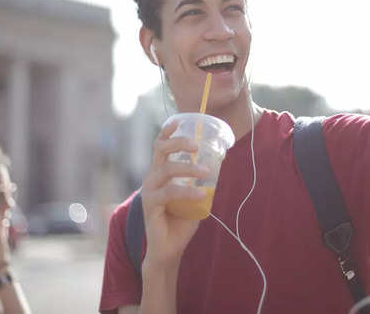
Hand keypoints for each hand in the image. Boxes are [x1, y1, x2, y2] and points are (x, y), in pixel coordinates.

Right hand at [140, 121, 210, 269]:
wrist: (169, 249)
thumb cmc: (181, 220)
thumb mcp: (195, 195)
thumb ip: (202, 180)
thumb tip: (220, 161)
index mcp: (159, 172)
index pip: (160, 146)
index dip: (167, 132)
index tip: (178, 120)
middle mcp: (151, 178)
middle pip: (160, 150)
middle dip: (178, 142)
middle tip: (196, 145)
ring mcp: (149, 191)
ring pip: (166, 169)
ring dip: (188, 168)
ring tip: (206, 172)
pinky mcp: (150, 206)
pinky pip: (169, 192)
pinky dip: (187, 191)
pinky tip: (201, 193)